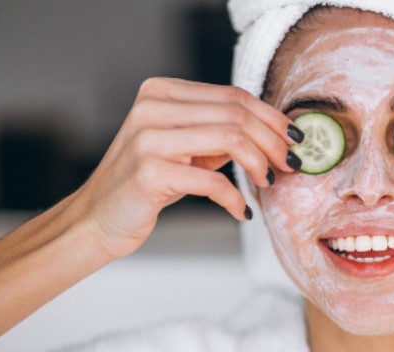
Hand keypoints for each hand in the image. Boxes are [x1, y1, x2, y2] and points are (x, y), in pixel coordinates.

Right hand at [73, 77, 301, 257]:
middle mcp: (153, 107)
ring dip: (259, 164)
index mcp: (162, 92)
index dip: (271, 117)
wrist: (99, 219)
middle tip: (289, 165)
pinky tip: (240, 211)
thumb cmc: (147, 184)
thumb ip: (218, 133)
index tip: (295, 139)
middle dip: (273, 141)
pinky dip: (235, 198)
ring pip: (230, 138)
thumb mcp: (185, 148)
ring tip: (268, 183)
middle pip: (236, 115)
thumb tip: (275, 133)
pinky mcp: (150, 171)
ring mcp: (149, 138)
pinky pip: (213, 181)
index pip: (233, 96)